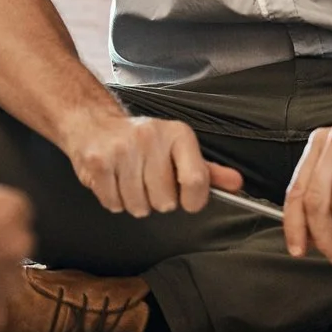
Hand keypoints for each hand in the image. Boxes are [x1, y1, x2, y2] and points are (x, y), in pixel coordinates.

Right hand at [64, 114, 245, 216]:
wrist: (94, 124)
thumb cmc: (141, 141)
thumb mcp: (177, 148)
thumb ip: (208, 171)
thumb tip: (237, 184)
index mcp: (177, 134)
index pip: (196, 181)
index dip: (193, 200)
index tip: (187, 199)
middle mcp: (150, 137)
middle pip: (165, 202)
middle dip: (157, 200)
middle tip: (148, 181)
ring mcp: (122, 150)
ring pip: (138, 207)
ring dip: (134, 202)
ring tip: (129, 180)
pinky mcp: (98, 163)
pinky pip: (114, 204)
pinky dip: (114, 200)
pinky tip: (113, 180)